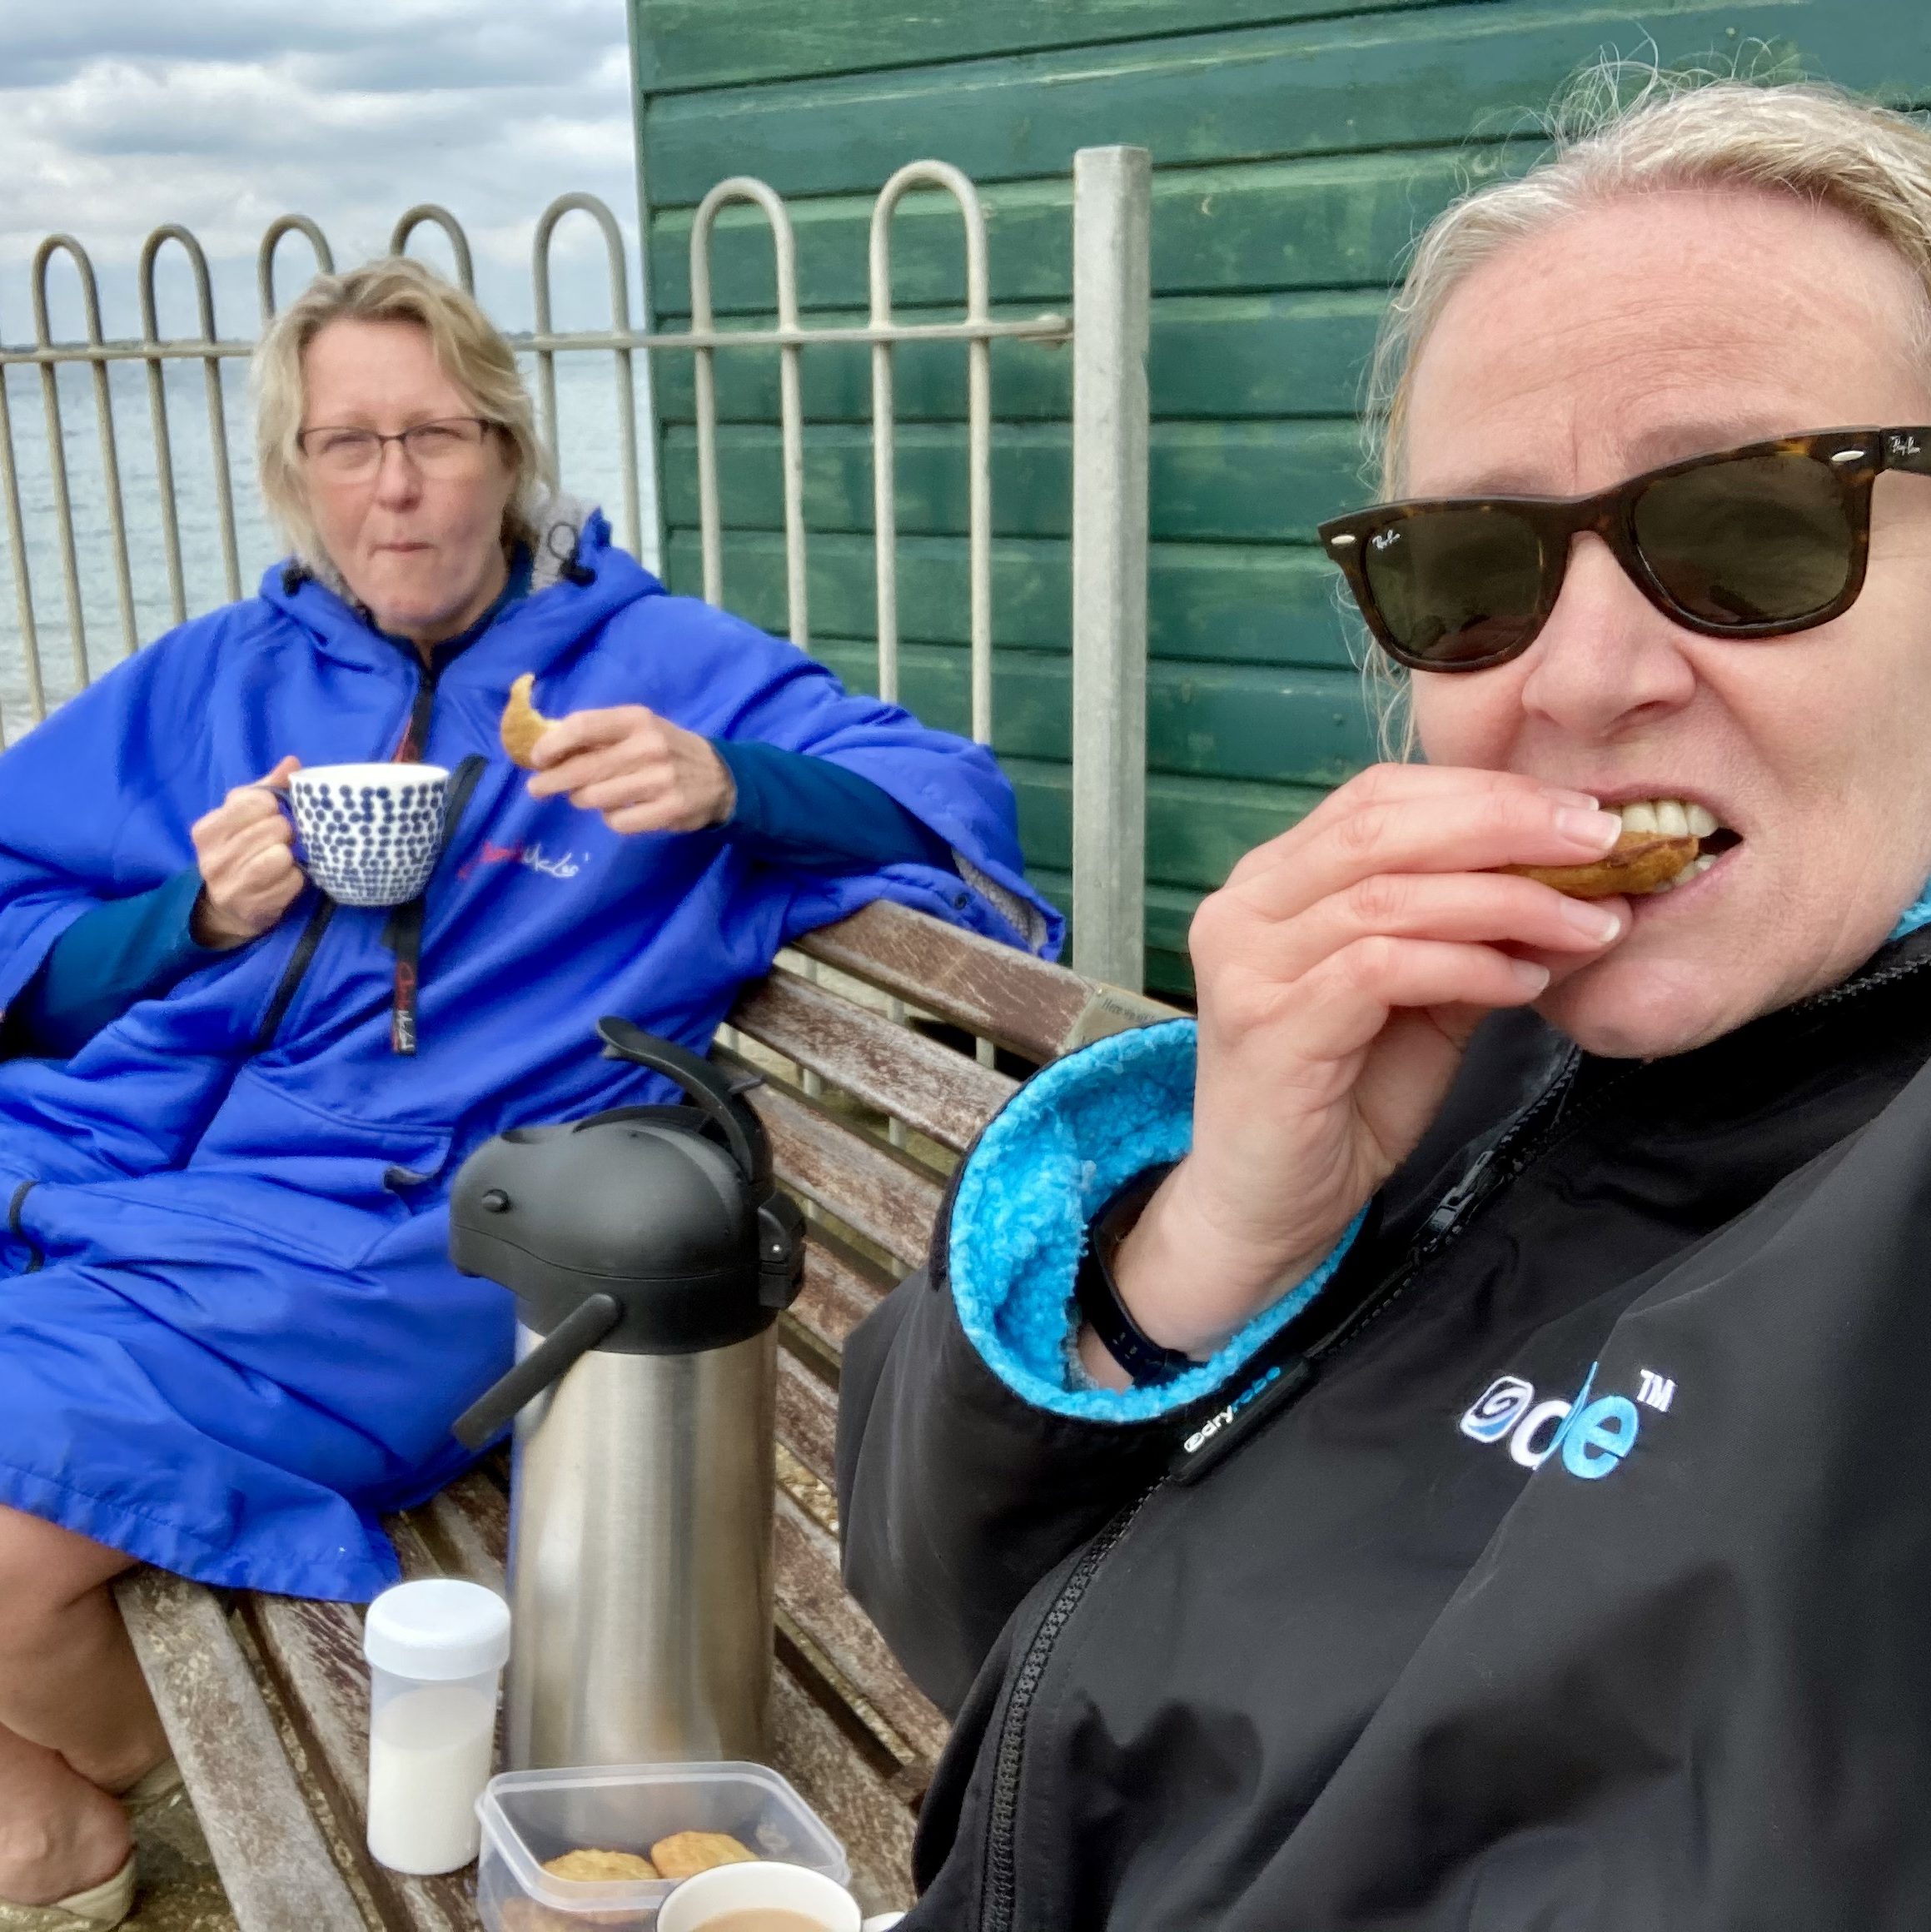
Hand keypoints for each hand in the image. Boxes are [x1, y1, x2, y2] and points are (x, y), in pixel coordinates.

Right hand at [190, 755, 303, 949]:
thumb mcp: (244, 815)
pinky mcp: (255, 907)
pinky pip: (294, 881)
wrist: (227, 906)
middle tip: (279, 840)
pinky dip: (297, 878)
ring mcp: (232, 886)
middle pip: (276, 828)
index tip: (270, 815)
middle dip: (285, 831)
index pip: (257, 801)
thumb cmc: (239, 850)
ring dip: (291, 855)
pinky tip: (285, 878)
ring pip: (282, 855)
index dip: (273, 805)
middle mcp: (213, 859)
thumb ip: (267, 788)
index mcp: (206, 830)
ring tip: (282, 857)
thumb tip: (293, 763)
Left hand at [524, 706, 733, 834]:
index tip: (537, 759)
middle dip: (551, 781)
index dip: (553, 744)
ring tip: (588, 796)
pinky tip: (621, 811)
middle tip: (537, 789)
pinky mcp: (669, 810)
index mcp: (637, 720)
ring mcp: (661, 780)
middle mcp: (649, 747)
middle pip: (584, 768)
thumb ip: (598, 735)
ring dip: (583, 800)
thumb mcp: (638, 729)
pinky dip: (611, 819)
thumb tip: (546, 747)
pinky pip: (617, 822)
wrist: (720, 776)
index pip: (583, 726)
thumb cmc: (666, 748)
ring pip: (596, 798)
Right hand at [1083, 765, 1630, 1384]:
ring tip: (1587, 925)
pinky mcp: (1268, 1024)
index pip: (1378, 796)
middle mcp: (1244, 906)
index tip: (1582, 813)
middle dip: (1505, 823)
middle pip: (1380, 824)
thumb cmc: (1339, 1104)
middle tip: (1600, 839)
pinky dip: (1467, 965)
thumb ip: (1475, 936)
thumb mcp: (1422, 1002)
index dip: (1485, 793)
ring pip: (1389, 894)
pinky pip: (1382, 967)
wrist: (1265, 1211)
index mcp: (1274, 881)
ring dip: (1507, 901)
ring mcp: (1248, 964)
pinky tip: (1524, 983)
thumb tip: (1580, 886)